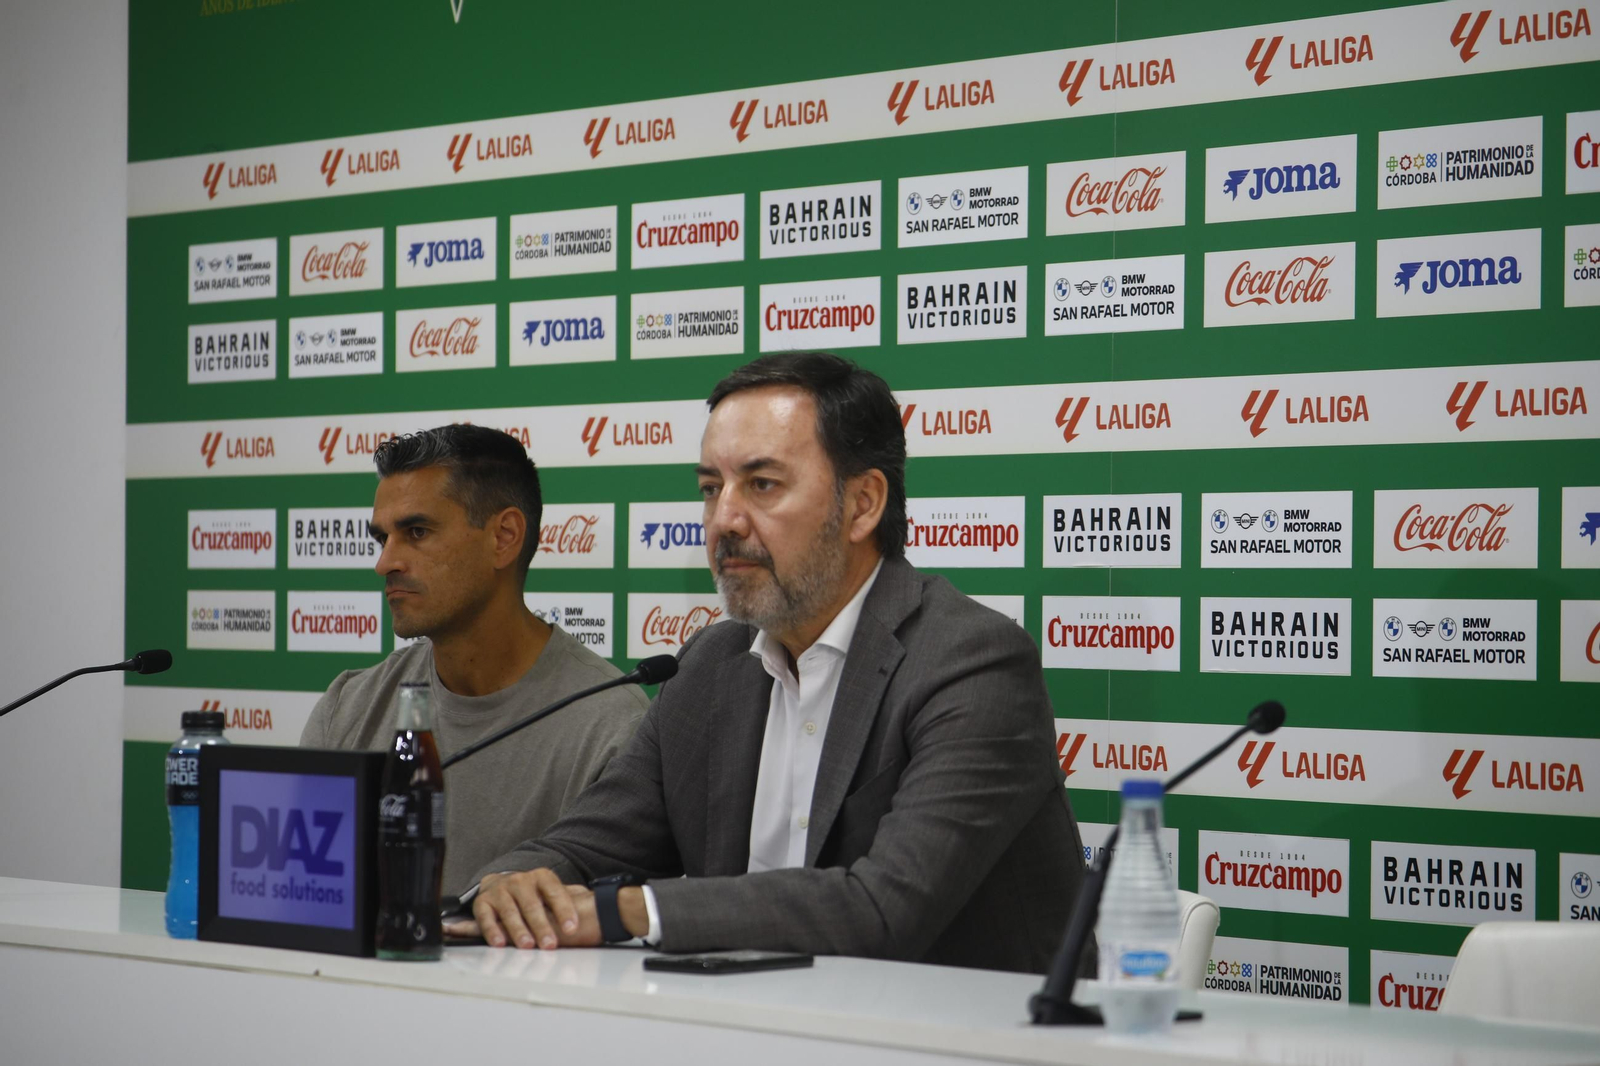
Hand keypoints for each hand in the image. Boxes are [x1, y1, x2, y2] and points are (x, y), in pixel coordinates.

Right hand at [468, 870, 603, 949]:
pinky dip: (492, 930)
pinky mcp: (482, 902)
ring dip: (519, 930)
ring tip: (527, 945)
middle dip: (542, 926)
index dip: (564, 910)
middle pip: (532, 904)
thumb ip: (569, 901)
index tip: (572, 928)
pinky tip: (500, 943)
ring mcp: (501, 890)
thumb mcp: (551, 894)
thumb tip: (600, 911)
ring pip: (510, 911)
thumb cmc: (533, 895)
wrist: (500, 884)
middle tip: (550, 944)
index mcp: (542, 877)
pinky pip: (486, 917)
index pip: (556, 893)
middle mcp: (520, 881)